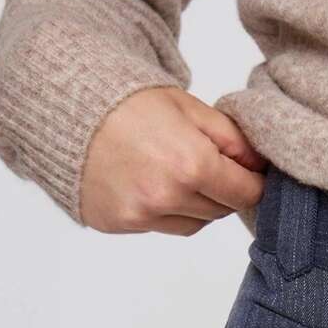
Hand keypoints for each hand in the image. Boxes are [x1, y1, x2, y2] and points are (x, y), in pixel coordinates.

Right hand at [79, 86, 266, 233]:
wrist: (67, 107)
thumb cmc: (129, 101)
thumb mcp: (190, 108)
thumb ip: (233, 139)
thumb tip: (261, 166)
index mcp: (191, 165)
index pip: (247, 193)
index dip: (255, 182)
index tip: (251, 173)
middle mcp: (166, 196)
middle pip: (222, 210)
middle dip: (224, 190)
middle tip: (209, 165)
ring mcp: (140, 214)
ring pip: (195, 223)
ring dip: (196, 204)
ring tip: (177, 171)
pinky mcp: (119, 223)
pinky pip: (161, 226)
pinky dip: (165, 210)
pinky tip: (151, 181)